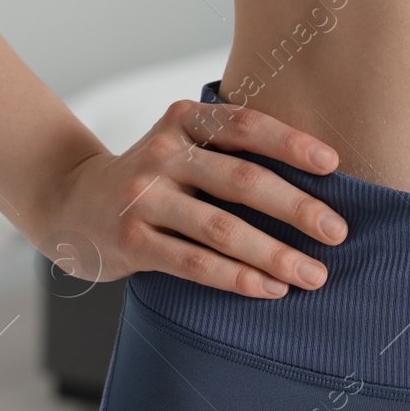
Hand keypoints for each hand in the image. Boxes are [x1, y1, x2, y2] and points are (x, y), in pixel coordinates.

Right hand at [43, 99, 347, 297]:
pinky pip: (194, 263)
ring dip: (274, 254)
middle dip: (296, 208)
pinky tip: (270, 289)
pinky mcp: (131, 242)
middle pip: (242, 180)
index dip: (291, 143)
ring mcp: (143, 199)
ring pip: (222, 229)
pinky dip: (238, 278)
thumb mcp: (183, 146)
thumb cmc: (154, 177)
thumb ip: (230, 151)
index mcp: (184, 121)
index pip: (245, 125)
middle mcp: (162, 154)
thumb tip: (320, 179)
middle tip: (338, 233)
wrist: (72, 202)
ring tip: (314, 274)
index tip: (333, 164)